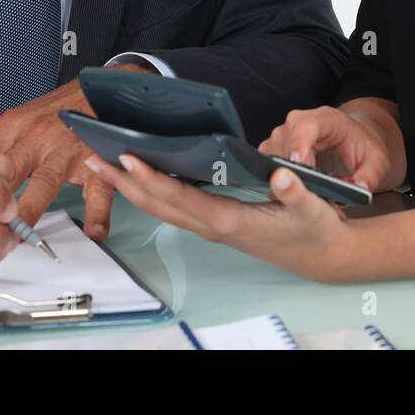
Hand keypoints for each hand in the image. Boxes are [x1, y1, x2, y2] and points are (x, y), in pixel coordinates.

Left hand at [0, 63, 154, 241]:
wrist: (99, 92)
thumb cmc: (55, 113)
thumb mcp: (16, 122)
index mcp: (12, 127)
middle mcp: (37, 136)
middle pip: (6, 172)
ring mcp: (67, 148)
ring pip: (45, 182)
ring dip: (30, 212)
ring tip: (20, 238)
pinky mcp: (96, 159)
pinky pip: (97, 189)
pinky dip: (97, 213)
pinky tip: (93, 230)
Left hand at [85, 153, 355, 282]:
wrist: (320, 256)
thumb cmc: (314, 230)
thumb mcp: (312, 208)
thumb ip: (294, 191)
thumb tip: (280, 174)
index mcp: (230, 220)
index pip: (181, 197)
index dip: (152, 179)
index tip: (128, 160)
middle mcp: (213, 224)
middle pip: (158, 204)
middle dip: (122, 183)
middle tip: (93, 158)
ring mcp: (211, 225)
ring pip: (160, 206)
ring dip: (130, 187)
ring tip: (104, 164)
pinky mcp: (214, 222)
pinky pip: (173, 206)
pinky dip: (151, 190)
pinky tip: (141, 175)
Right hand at [260, 104, 400, 191]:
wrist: (352, 137)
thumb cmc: (362, 146)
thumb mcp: (377, 160)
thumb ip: (371, 174)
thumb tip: (360, 187)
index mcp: (326, 118)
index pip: (307, 126)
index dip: (299, 143)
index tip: (298, 164)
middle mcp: (298, 122)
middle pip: (285, 144)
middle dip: (295, 174)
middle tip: (312, 199)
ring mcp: (283, 134)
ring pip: (273, 157)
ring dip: (287, 180)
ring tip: (307, 199)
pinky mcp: (273, 147)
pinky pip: (268, 166)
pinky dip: (279, 183)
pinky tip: (295, 195)